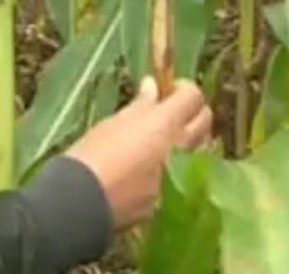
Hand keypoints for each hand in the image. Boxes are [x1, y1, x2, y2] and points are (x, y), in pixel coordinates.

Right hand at [64, 77, 213, 231]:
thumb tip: (153, 86)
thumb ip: (141, 105)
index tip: (168, 91)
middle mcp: (181, 148)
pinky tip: (155, 168)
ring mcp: (180, 176)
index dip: (183, 89)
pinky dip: (177, 166)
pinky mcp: (172, 198)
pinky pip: (185, 175)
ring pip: (199, 150)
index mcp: (166, 124)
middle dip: (192, 112)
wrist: (83, 203)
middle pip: (205, 121)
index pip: (193, 96)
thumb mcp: (113, 123)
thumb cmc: (92, 155)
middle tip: (170, 112)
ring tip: (165, 140)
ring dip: (189, 140)